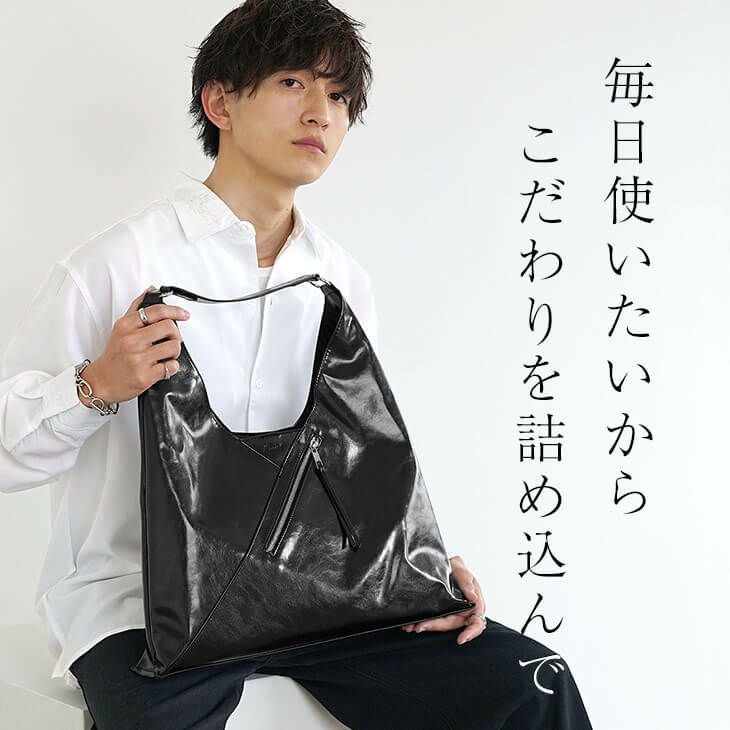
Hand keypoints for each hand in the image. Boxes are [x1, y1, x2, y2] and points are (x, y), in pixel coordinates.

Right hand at [79, 285, 190, 406]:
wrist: (100, 381)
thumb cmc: (114, 355)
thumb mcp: (120, 328)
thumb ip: (136, 308)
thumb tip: (151, 290)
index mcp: (126, 326)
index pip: (157, 311)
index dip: (175, 311)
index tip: (184, 314)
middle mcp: (132, 340)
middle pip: (169, 328)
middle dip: (175, 335)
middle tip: (170, 341)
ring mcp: (138, 358)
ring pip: (173, 347)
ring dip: (174, 352)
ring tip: (166, 355)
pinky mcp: (145, 375)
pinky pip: (171, 367)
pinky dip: (172, 367)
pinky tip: (163, 367)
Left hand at [401, 555, 486, 645]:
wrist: (439, 563)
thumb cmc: (454, 566)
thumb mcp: (460, 568)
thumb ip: (466, 579)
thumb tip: (473, 596)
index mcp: (474, 605)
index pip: (476, 624)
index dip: (470, 633)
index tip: (460, 640)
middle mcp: (463, 613)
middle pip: (451, 624)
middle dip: (436, 626)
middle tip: (420, 626)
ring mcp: (450, 614)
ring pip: (440, 624)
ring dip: (426, 626)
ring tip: (411, 626)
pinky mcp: (438, 613)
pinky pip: (431, 620)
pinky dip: (422, 622)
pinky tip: (411, 623)